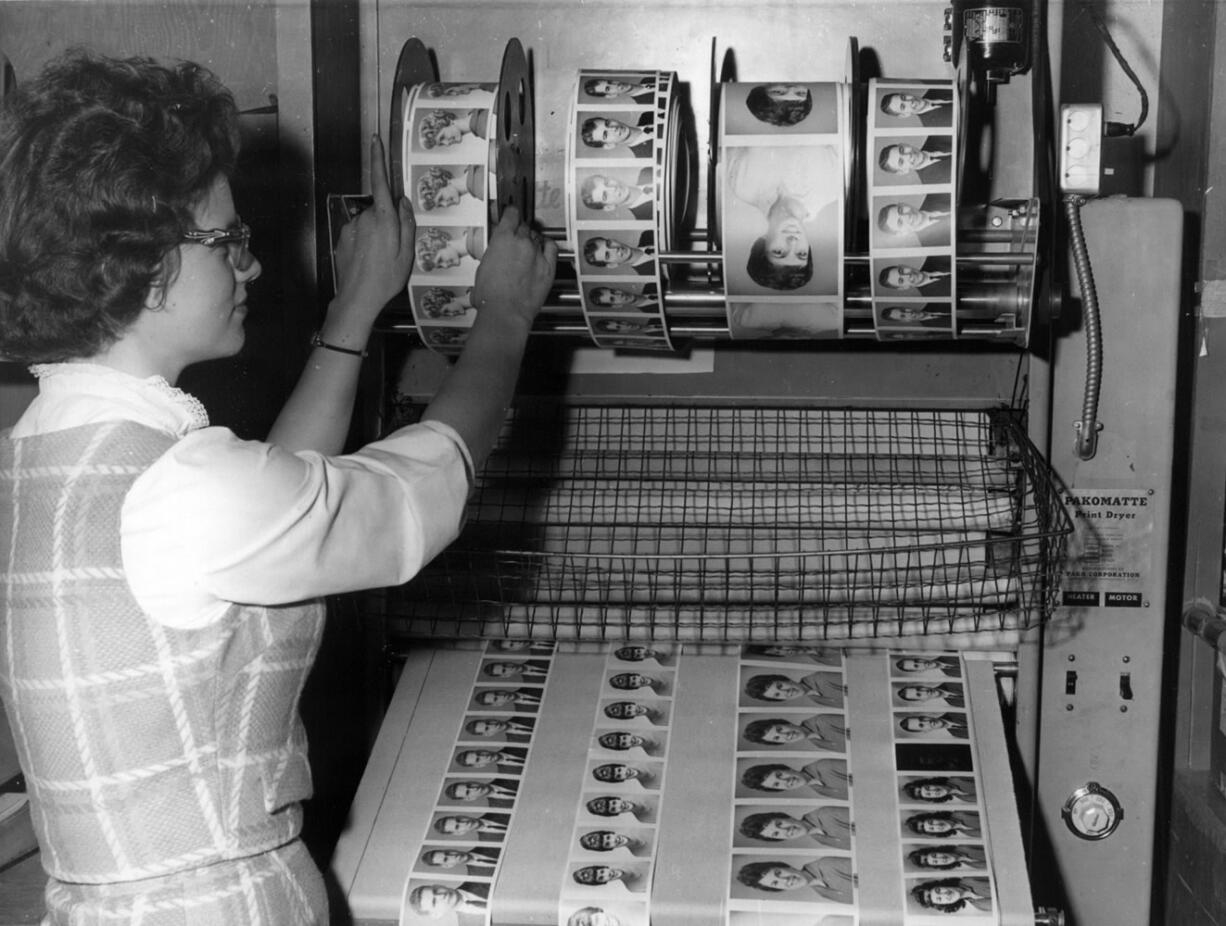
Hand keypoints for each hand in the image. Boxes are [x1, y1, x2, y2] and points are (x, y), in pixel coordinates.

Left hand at [332, 135, 414, 318]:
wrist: (357, 298)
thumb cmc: (386, 277)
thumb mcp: (407, 253)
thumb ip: (406, 223)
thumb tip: (402, 201)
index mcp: (383, 218)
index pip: (380, 181)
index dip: (378, 158)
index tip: (376, 139)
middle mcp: (364, 217)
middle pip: (379, 208)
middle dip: (388, 222)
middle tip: (395, 248)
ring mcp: (351, 227)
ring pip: (369, 223)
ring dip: (377, 235)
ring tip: (381, 260)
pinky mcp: (343, 237)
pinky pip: (359, 234)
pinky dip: (366, 243)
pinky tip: (369, 261)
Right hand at [471, 205, 556, 329]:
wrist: (505, 311)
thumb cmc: (490, 294)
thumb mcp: (483, 266)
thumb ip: (493, 253)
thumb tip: (497, 253)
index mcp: (502, 238)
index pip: (511, 215)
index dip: (511, 213)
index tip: (512, 214)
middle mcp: (521, 242)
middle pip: (524, 227)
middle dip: (520, 232)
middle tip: (516, 240)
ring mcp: (536, 253)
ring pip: (537, 237)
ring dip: (532, 240)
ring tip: (528, 249)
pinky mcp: (548, 266)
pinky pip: (552, 248)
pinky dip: (548, 246)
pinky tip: (545, 248)